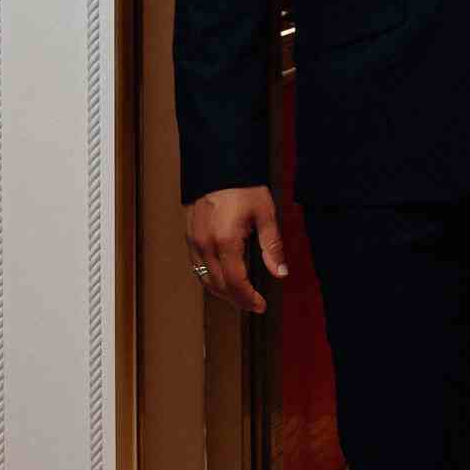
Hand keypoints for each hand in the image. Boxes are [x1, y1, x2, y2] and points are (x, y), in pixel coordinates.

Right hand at [184, 185, 286, 313]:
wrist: (219, 164)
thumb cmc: (243, 186)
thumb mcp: (265, 214)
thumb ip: (272, 246)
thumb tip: (280, 272)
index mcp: (226, 240)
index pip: (235, 282)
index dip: (248, 299)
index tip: (260, 305)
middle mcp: (206, 244)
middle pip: (218, 286)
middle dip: (237, 300)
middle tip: (253, 304)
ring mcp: (194, 241)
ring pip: (205, 279)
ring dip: (222, 292)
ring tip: (240, 296)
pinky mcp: (189, 237)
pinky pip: (197, 267)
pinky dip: (210, 279)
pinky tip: (224, 279)